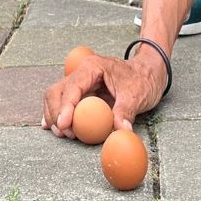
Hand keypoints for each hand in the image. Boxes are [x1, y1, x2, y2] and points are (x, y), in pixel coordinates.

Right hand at [42, 48, 165, 137]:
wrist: (148, 73)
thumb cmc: (143, 79)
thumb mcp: (137, 96)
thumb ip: (126, 112)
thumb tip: (121, 132)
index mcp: (93, 67)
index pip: (73, 87)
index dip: (66, 107)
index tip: (65, 125)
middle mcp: (82, 72)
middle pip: (58, 91)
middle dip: (56, 113)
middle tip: (64, 133)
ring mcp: (80, 82)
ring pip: (56, 96)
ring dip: (54, 115)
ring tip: (62, 133)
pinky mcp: (81, 92)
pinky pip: (62, 101)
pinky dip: (56, 114)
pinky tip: (52, 126)